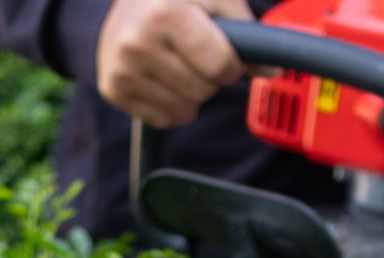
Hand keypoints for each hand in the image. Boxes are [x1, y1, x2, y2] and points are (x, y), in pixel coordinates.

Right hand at [95, 0, 254, 128]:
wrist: (125, 4)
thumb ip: (247, 32)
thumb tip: (271, 71)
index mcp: (165, 14)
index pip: (219, 65)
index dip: (231, 65)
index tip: (224, 55)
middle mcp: (137, 42)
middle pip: (202, 90)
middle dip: (209, 78)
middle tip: (195, 56)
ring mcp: (121, 69)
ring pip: (184, 110)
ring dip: (192, 95)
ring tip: (179, 66)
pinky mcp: (112, 89)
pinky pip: (162, 119)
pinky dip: (171, 106)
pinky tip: (163, 80)